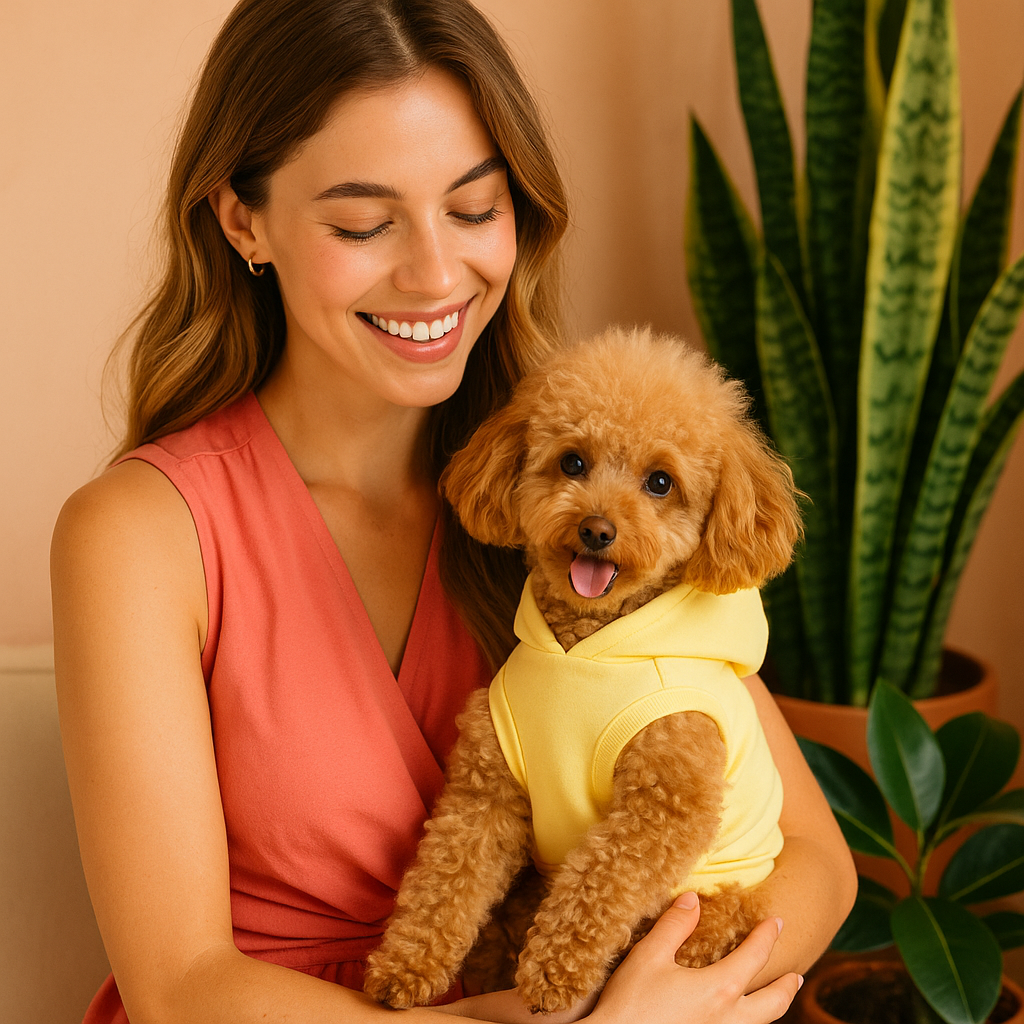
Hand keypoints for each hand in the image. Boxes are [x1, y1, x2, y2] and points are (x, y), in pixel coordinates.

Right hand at [589, 893, 801, 1023]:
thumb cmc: (631, 1004)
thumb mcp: (649, 956)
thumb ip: (674, 926)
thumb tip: (693, 899)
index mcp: (720, 990)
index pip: (755, 956)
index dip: (767, 936)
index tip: (776, 921)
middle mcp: (729, 1019)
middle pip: (773, 1004)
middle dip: (787, 986)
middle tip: (796, 975)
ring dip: (772, 1009)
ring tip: (774, 999)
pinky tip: (737, 1019)